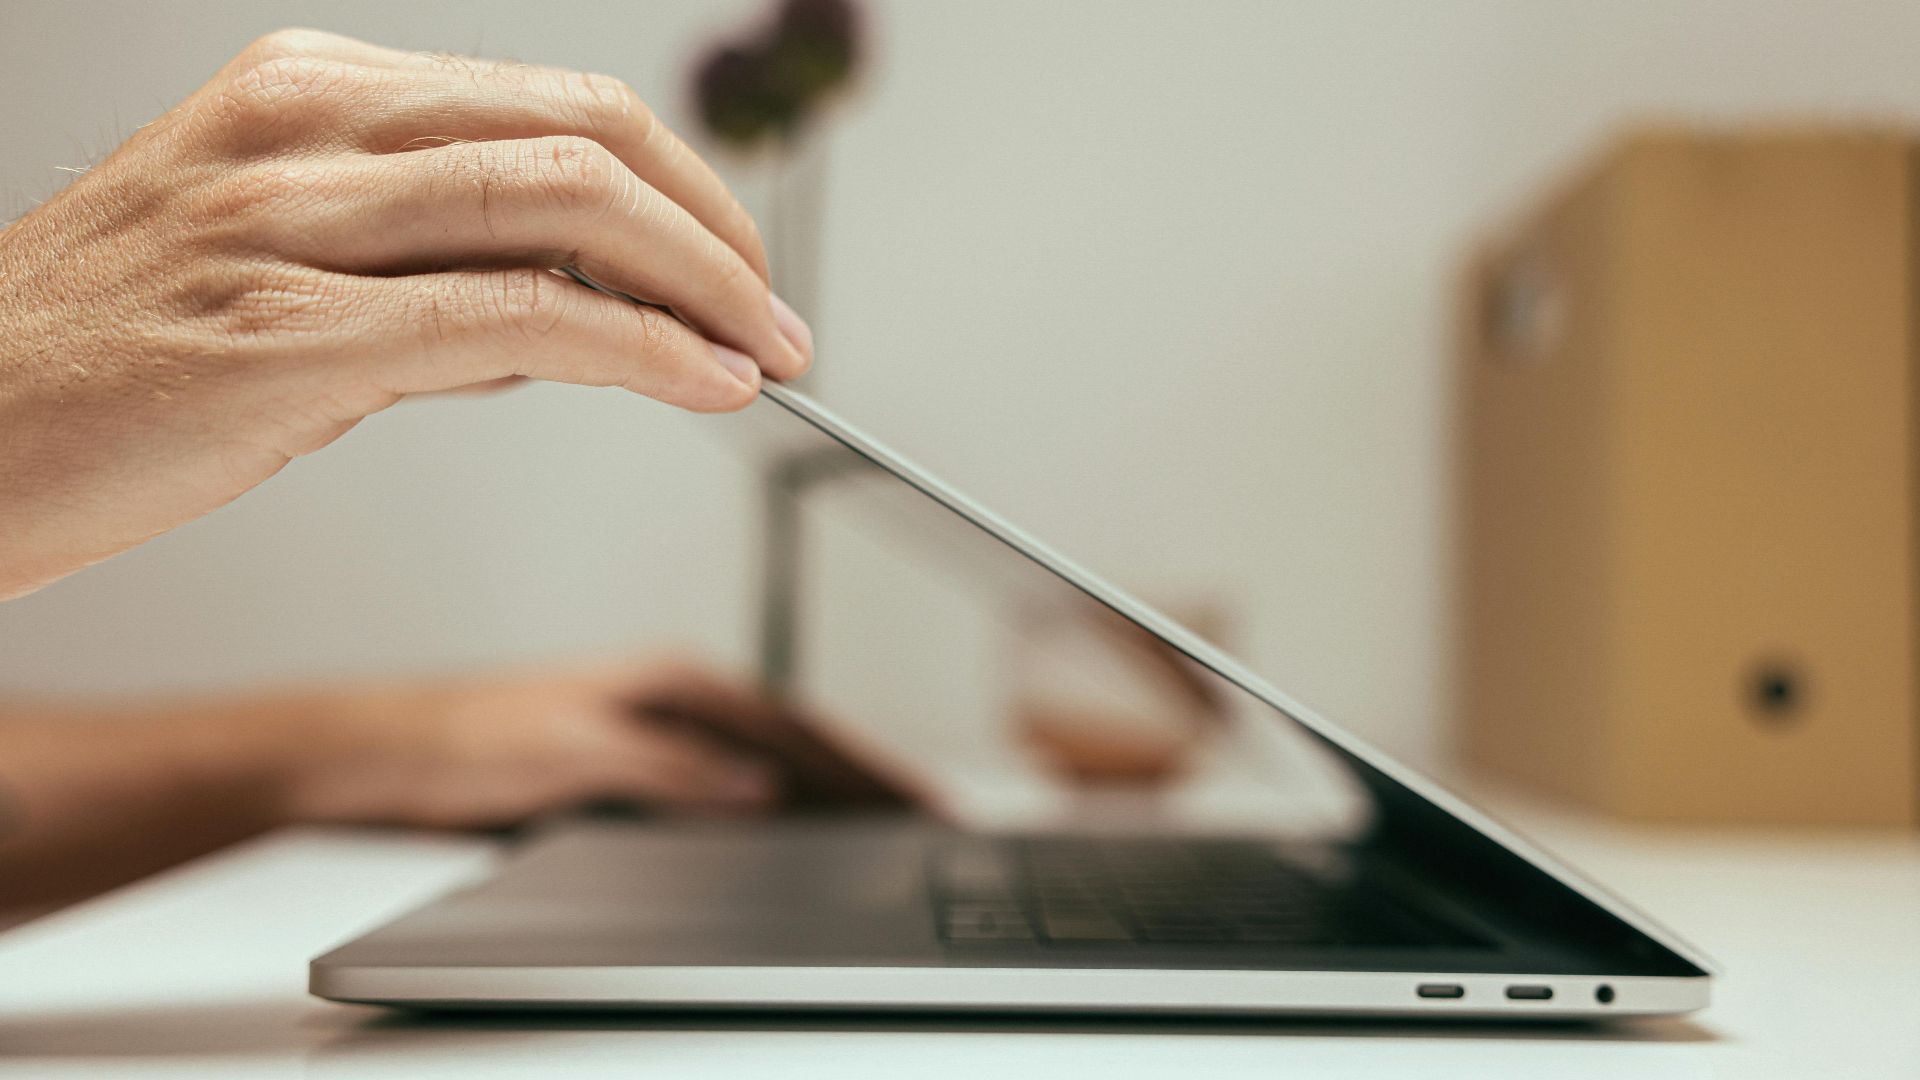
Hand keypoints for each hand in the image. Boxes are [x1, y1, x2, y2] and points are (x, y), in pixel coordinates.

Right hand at [0, 29, 812, 599]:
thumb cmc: (110, 367)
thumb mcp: (279, 272)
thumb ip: (435, 275)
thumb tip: (589, 312)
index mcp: (306, 94)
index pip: (558, 108)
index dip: (683, 189)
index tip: (739, 265)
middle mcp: (302, 129)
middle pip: (588, 134)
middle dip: (716, 231)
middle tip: (777, 315)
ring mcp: (290, 222)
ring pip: (567, 208)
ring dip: (701, 285)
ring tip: (763, 353)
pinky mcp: (287, 332)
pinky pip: (518, 316)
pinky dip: (639, 348)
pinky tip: (699, 381)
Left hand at [281, 658, 913, 828]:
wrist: (374, 756)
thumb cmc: (455, 738)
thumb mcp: (570, 755)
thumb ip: (669, 771)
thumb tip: (755, 790)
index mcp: (673, 684)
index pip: (797, 732)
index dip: (865, 769)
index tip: (920, 800)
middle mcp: (674, 705)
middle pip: (799, 748)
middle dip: (870, 783)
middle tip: (935, 820)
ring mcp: (658, 740)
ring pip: (769, 774)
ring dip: (830, 801)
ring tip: (889, 833)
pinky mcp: (634, 776)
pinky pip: (730, 798)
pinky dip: (778, 819)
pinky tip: (798, 844)